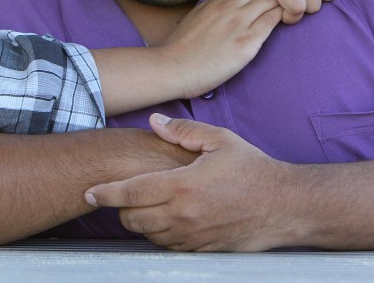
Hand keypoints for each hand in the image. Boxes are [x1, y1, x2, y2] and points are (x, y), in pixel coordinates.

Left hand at [84, 114, 293, 251]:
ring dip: (139, 222)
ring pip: (148, 236)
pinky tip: (166, 220)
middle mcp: (184, 215)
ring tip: (143, 205)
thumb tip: (154, 122)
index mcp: (183, 185)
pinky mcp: (203, 250)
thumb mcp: (219, 140)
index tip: (88, 192)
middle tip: (122, 194)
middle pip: (133, 219)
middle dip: (120, 208)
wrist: (285, 206)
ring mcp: (193, 237)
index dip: (105, 193)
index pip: (131, 192)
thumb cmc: (253, 169)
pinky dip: (160, 235)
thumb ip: (182, 131)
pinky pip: (168, 247)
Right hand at [160, 0, 281, 99]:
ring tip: (298, 1)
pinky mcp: (247, 42)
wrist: (173, 67)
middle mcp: (230, 4)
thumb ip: (218, 2)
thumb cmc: (183, 44)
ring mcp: (239, 22)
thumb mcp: (200, 12)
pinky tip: (291, 17)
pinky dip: (286, 15)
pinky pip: (273, 20)